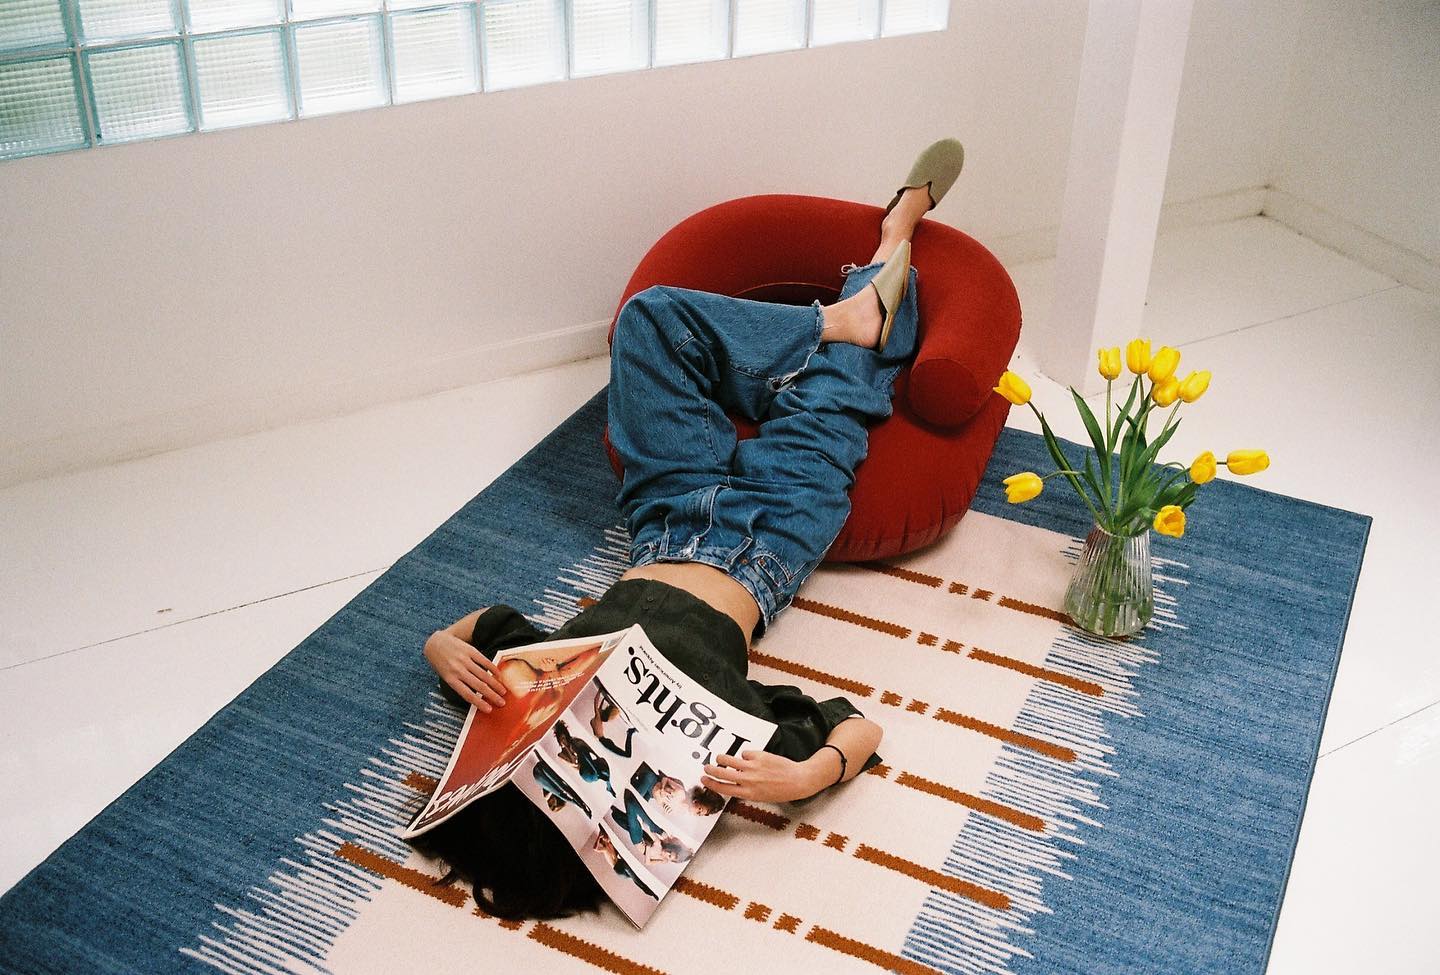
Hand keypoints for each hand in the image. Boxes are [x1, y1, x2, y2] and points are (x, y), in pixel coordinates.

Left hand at [423, 630, 507, 712]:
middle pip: (478, 686)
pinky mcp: (470, 651)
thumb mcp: (445, 676)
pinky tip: (498, 675)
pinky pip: (484, 661)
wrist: (436, 643)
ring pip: (484, 675)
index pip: (467, 694)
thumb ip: (459, 684)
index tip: (489, 709)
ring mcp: (465, 660)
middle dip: (492, 695)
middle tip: (501, 702)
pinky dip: (493, 668)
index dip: (479, 703)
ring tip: (503, 691)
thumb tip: (476, 695)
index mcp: (450, 679)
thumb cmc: (440, 663)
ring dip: (495, 684)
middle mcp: (458, 670)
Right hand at [700, 750, 824, 803]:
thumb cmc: (781, 791)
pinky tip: (751, 758)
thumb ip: (745, 789)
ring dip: (721, 759)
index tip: (704, 779)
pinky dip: (745, 755)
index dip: (711, 783)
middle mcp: (748, 780)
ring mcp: (752, 767)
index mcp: (747, 793)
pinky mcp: (758, 756)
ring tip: (719, 758)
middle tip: (706, 767)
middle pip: (722, 773)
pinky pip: (745, 753)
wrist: (797, 780)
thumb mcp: (760, 796)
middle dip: (711, 770)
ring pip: (729, 760)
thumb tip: (733, 780)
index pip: (723, 788)